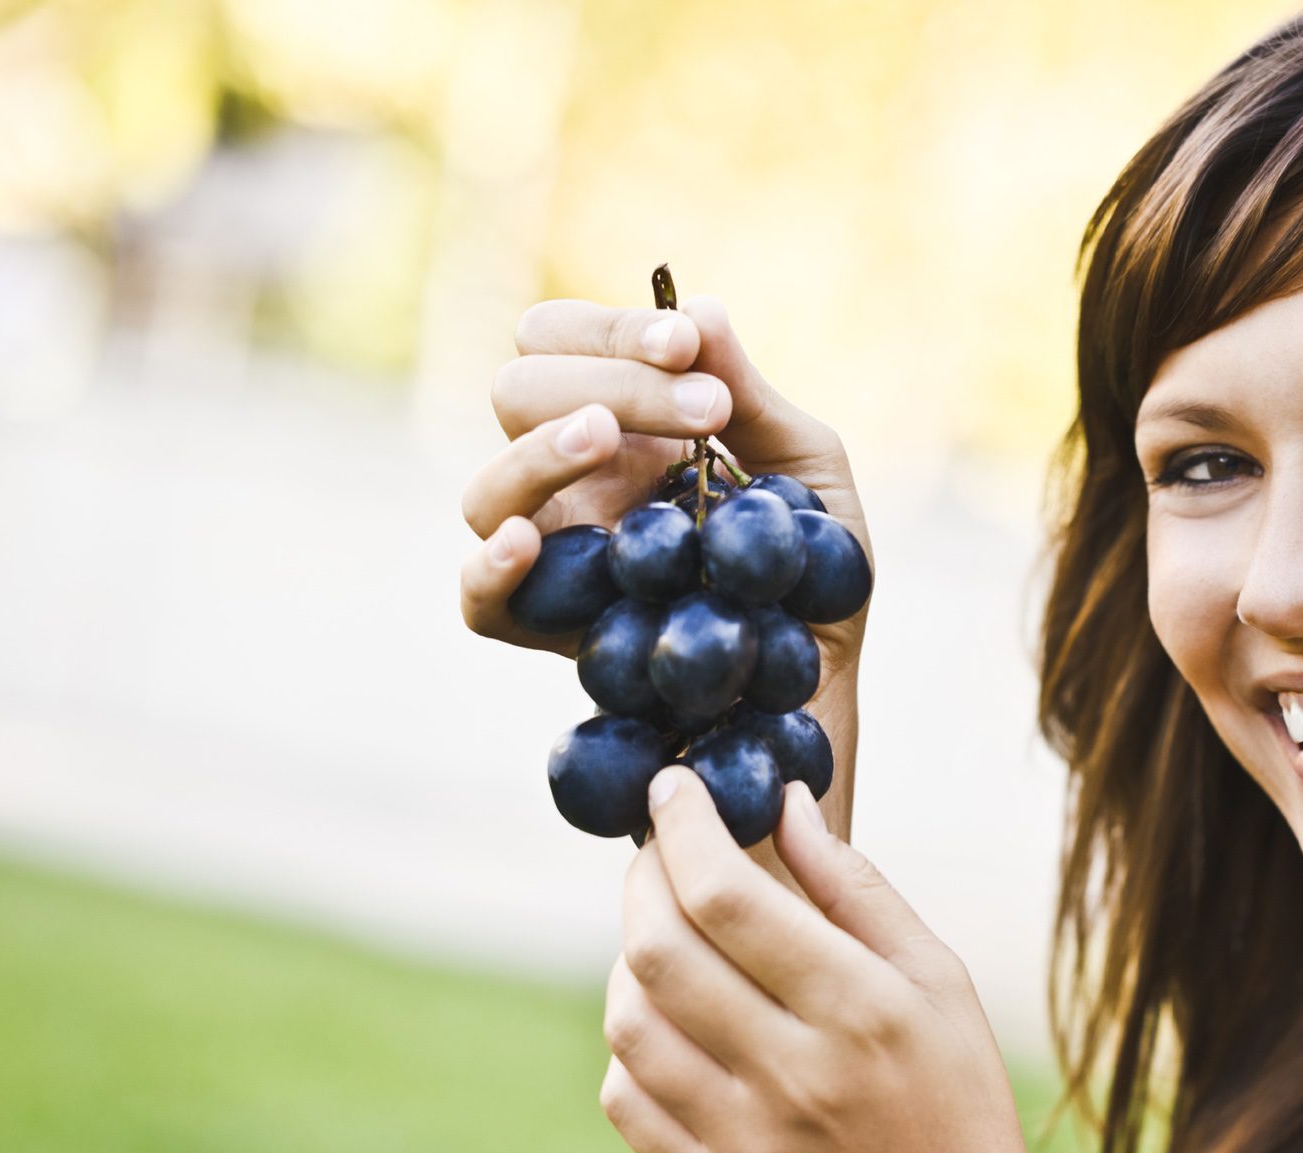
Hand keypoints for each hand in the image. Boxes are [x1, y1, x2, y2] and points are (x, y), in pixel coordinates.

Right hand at [456, 296, 868, 844]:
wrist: (822, 692)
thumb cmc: (817, 575)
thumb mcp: (810, 476)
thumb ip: (754, 397)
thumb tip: (697, 310)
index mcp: (625, 424)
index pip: (562, 340)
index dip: (609, 330)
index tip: (685, 347)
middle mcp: (575, 481)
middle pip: (519, 391)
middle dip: (605, 380)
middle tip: (701, 409)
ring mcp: (557, 557)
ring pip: (486, 490)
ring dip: (542, 452)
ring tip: (606, 440)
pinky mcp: (553, 634)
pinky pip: (481, 602)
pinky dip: (492, 568)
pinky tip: (530, 542)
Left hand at [599, 772, 1065, 1152]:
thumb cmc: (960, 1103)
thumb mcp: (940, 983)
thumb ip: (856, 890)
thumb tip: (784, 803)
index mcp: (861, 1008)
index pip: (728, 895)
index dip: (683, 826)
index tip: (673, 787)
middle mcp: (796, 1073)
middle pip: (659, 950)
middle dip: (643, 877)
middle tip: (658, 849)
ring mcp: (746, 1141)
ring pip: (629, 1023)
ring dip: (630, 960)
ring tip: (665, 936)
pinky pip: (628, 1099)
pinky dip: (631, 1046)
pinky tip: (669, 1022)